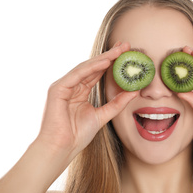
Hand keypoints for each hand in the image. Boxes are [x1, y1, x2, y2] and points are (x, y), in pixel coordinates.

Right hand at [37, 42, 137, 157]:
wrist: (62, 148)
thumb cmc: (77, 135)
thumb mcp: (103, 115)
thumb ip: (117, 103)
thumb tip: (134, 91)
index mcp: (80, 91)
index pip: (98, 73)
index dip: (112, 62)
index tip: (126, 54)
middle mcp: (72, 86)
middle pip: (93, 66)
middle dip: (110, 55)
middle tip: (125, 45)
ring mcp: (64, 86)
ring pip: (86, 67)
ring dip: (103, 58)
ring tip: (119, 50)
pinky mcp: (58, 89)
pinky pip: (77, 74)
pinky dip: (91, 67)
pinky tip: (105, 61)